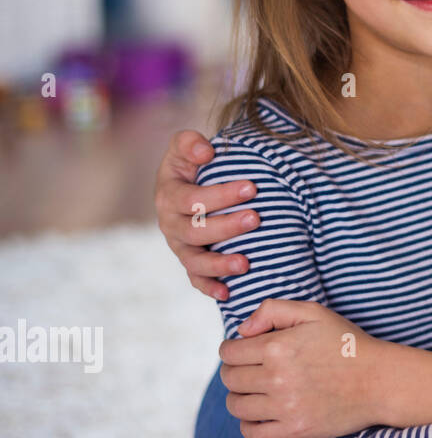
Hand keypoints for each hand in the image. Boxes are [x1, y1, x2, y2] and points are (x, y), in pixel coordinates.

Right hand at [154, 129, 259, 300]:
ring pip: (194, 261)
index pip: (191, 199)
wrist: (192, 186)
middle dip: (226, 226)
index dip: (220, 195)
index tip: (252, 187)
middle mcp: (171, 224)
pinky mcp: (191, 264)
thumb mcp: (186, 148)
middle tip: (256, 219)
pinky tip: (228, 294)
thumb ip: (189, 143)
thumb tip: (206, 152)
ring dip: (220, 264)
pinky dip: (210, 288)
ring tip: (246, 263)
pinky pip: (196, 281)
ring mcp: (181, 247)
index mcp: (168, 195)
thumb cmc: (195, 165)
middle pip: (195, 232)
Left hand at [219, 299, 383, 437]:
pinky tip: (260, 414)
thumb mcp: (314, 312)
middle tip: (250, 369)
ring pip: (236, 406)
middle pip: (229, 379)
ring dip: (240, 397)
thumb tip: (242, 330)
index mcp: (277, 347)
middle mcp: (277, 378)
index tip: (243, 351)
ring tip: (256, 391)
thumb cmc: (347, 343)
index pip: (229, 352)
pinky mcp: (295, 430)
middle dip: (234, 371)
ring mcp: (285, 407)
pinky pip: (252, 434)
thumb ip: (273, 310)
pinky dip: (248, 425)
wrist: (380, 380)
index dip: (232, 349)